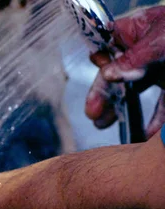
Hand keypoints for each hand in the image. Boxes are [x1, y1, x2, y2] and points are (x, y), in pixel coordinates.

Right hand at [85, 5, 164, 137]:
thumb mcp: (162, 41)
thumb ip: (134, 58)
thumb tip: (108, 73)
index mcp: (138, 30)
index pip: (109, 44)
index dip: (102, 61)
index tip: (103, 75)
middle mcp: (145, 50)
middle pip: (117, 73)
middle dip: (103, 95)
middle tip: (94, 113)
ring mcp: (160, 68)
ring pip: (134, 91)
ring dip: (120, 110)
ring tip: (106, 124)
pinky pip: (161, 104)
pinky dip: (154, 119)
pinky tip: (145, 133)